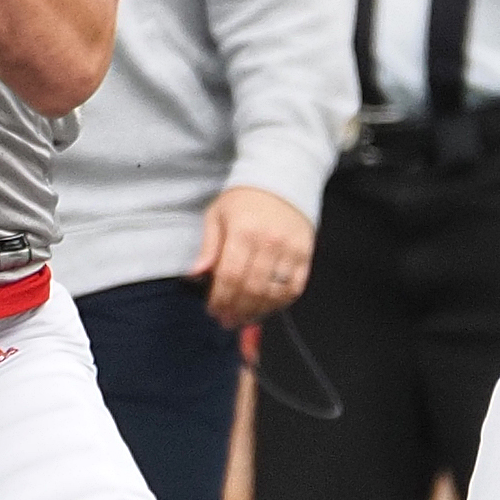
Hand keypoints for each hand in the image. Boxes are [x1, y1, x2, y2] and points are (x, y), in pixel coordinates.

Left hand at [189, 185, 314, 329]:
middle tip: (226, 320)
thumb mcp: (218, 214)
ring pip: (273, 293)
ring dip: (256, 311)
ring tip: (243, 318)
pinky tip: (266, 307)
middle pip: (251, 288)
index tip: (212, 309)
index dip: (219, 298)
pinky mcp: (305, 254)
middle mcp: (269, 241)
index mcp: (243, 231)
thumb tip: (194, 276)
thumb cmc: (244, 198)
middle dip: (236, 310)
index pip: (229, 276)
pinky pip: (294, 288)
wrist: (282, 178)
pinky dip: (280, 303)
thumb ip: (208, 247)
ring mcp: (290, 249)